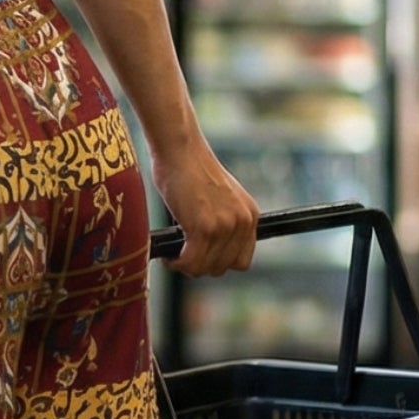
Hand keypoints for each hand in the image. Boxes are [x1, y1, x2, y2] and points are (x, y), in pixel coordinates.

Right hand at [150, 136, 256, 277]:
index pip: (241, 261)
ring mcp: (224, 226)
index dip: (218, 263)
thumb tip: (209, 252)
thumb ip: (224, 221)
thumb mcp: (220, 198)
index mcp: (250, 215)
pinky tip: (169, 256)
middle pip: (222, 268)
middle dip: (200, 265)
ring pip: (205, 268)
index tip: (200, 257)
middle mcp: (242, 222)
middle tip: (181, 254)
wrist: (180, 149)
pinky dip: (177, 264)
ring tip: (174, 254)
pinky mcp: (204, 228)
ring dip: (186, 265)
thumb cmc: (190, 169)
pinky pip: (191, 262)